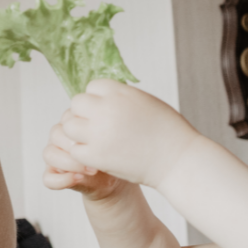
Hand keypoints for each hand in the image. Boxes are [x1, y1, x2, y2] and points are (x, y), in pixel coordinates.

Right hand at [42, 119, 129, 201]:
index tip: (102, 140)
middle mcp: (60, 136)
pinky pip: (48, 178)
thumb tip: (101, 130)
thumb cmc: (113, 154)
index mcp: (73, 122)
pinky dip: (61, 180)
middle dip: (76, 146)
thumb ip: (104, 131)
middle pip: (56, 134)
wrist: (112, 178)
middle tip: (96, 157)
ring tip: (92, 170)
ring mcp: (55, 155)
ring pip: (49, 154)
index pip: (67, 119)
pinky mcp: (53, 174)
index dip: (82, 130)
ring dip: (70, 163)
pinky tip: (78, 179)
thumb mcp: (112, 140)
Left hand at [62, 80, 199, 189]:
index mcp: (119, 92)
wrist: (178, 160)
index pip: (92, 87)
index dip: (98, 99)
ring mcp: (99, 133)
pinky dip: (83, 152)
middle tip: (97, 126)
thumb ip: (122, 96)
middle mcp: (106, 109)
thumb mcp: (146, 101)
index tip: (107, 111)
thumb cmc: (167, 130)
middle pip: (77, 104)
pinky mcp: (96, 155)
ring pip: (70, 126)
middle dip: (84, 114)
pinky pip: (75, 149)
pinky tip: (97, 154)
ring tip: (94, 140)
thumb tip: (104, 94)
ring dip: (79, 132)